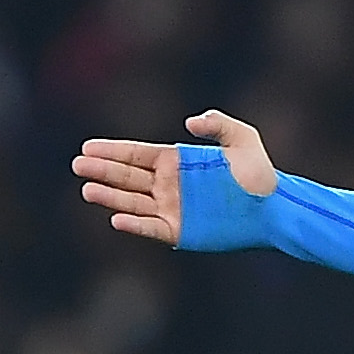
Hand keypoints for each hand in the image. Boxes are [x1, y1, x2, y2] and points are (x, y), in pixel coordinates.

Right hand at [71, 110, 276, 244]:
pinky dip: (134, 225)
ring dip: (110, 197)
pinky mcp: (181, 231)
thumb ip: (217, 123)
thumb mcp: (242, 138)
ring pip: (133, 202)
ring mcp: (173, 209)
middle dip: (102, 170)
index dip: (112, 151)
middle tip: (78, 165)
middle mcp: (169, 185)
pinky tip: (115, 219)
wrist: (276, 208)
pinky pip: (151, 227)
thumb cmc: (261, 174)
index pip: (136, 154)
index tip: (87, 147)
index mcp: (177, 162)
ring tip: (87, 189)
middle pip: (127, 177)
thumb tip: (189, 122)